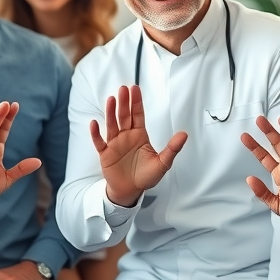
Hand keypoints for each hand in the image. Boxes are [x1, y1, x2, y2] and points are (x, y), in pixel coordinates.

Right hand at [91, 85, 187, 206]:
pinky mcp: (105, 154)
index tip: (135, 89)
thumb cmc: (145, 176)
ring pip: (112, 125)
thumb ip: (172, 148)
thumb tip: (184, 135)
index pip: (137, 115)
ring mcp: (115, 144)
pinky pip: (99, 142)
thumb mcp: (163, 163)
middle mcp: (126, 136)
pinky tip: (94, 123)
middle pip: (124, 116)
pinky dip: (96, 133)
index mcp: (139, 135)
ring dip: (110, 112)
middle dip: (124, 102)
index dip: (136, 102)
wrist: (130, 191)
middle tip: (123, 89)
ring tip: (111, 100)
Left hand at [243, 116, 279, 228]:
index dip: (254, 148)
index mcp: (279, 176)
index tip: (245, 137)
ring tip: (262, 120)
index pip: (264, 158)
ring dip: (273, 131)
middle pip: (273, 146)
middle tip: (256, 120)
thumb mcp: (276, 205)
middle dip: (264, 133)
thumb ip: (262, 192)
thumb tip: (249, 179)